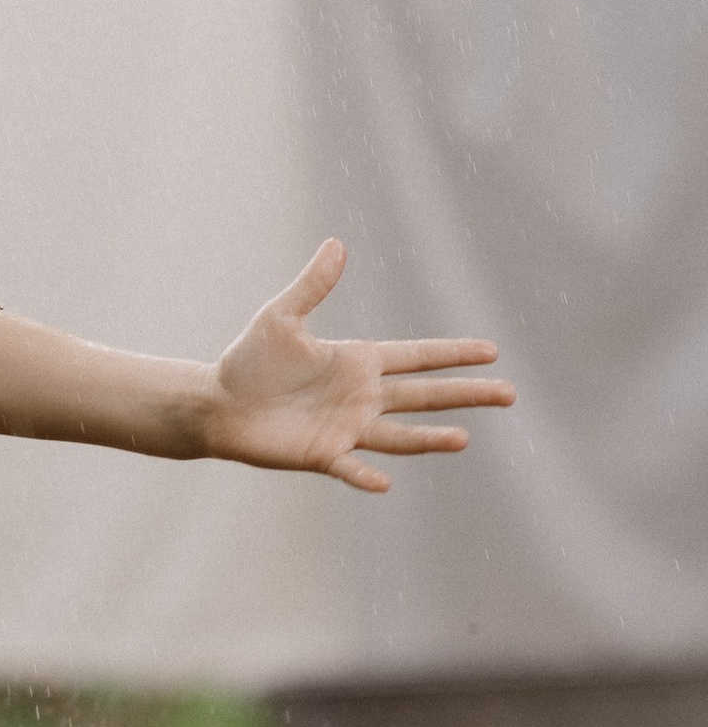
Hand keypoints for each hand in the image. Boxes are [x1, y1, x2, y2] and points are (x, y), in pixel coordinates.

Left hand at [203, 238, 512, 492]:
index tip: (492, 352)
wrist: (217, 404)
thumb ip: (313, 286)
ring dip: (430, 438)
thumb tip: (336, 244)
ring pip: (400, 436)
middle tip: (509, 394)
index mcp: (358, 362)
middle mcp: (362, 397)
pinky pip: (350, 467)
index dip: (453, 354)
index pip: (417, 357)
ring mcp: (346, 428)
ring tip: (464, 438)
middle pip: (425, 396)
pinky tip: (384, 482)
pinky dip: (365, 475)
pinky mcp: (323, 455)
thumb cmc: (248, 361)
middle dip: (466, 394)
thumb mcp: (281, 318)